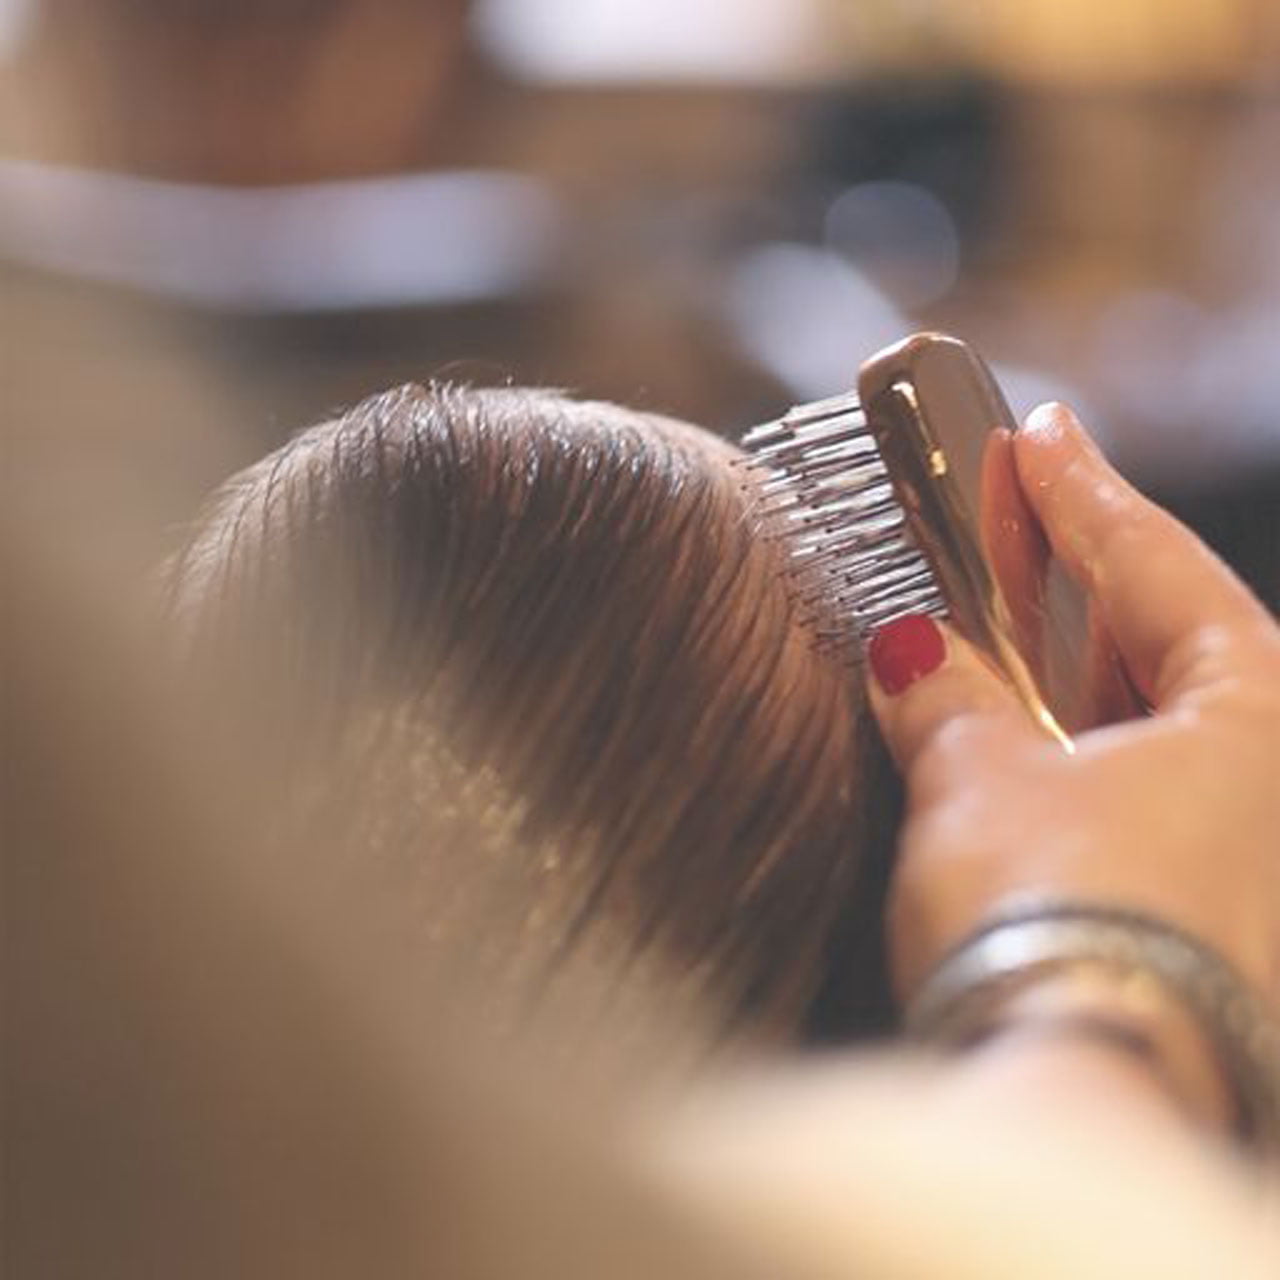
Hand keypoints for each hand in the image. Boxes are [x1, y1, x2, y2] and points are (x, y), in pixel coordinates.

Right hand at [866, 403, 1279, 1009]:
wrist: (1082, 1097)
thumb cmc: (1056, 919)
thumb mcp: (979, 779)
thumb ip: (945, 700)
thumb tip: (911, 655)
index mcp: (1258, 711)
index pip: (1150, 560)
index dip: (1078, 491)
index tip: (1039, 432)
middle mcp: (1274, 780)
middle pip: (1159, 637)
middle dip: (1068, 573)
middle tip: (1002, 510)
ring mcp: (1246, 853)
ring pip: (1147, 722)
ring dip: (1061, 670)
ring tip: (988, 625)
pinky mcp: (1206, 917)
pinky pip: (1138, 793)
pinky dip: (1073, 753)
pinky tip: (1014, 743)